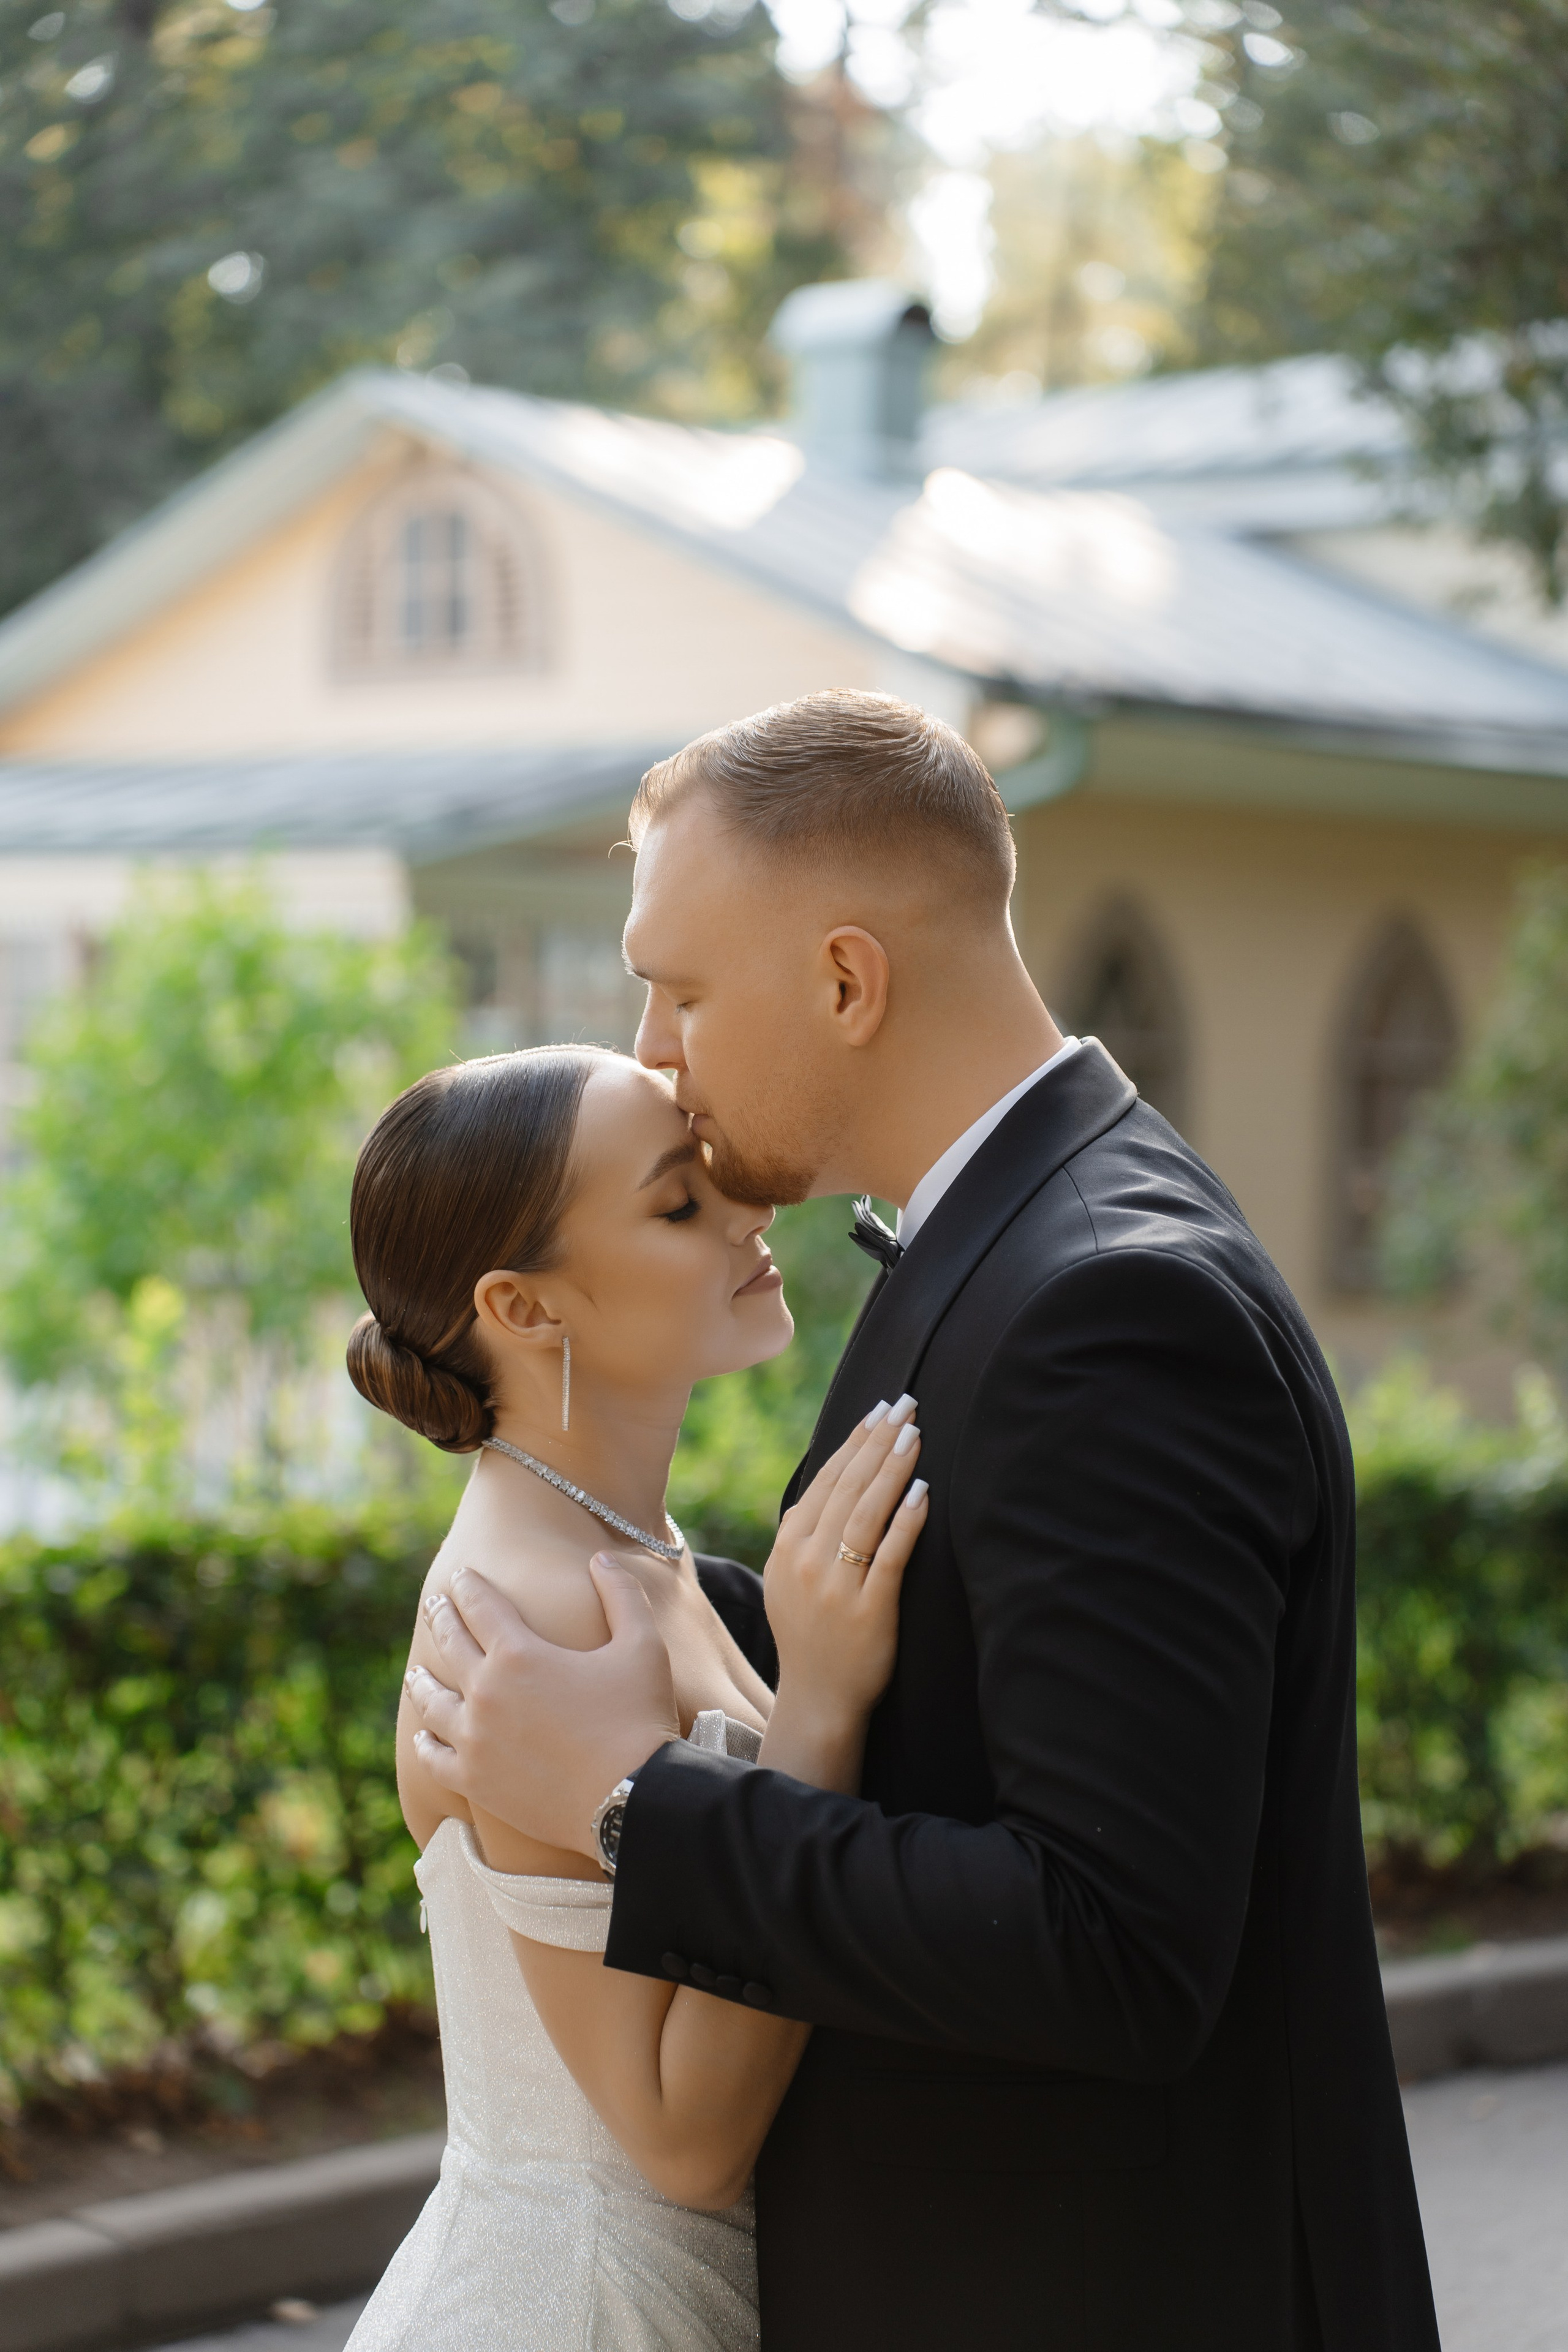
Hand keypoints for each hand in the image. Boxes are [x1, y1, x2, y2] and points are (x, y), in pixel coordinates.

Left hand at [404, 1557, 680, 1859]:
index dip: (469, 1585)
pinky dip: (425, 1744)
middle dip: (441, 1618)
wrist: (630, 1800)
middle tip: (433, 1605)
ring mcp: (475, 1740)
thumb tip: (600, 1558)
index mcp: (520, 1653)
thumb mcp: (642, 1646)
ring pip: (433, 1702)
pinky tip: (422, 1737)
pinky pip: (435, 1758)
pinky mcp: (475, 1781)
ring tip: (416, 1673)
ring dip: (422, 1682)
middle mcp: (486, 1692)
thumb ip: (621, 1594)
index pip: (481, 1606)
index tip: (461, 1574)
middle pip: (450, 1645)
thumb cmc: (639, 1719)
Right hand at [763, 1397, 927, 1735]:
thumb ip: (808, 1530)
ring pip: (867, 1512)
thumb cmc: (811, 1632)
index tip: (880, 1410)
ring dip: (893, 1468)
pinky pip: (890, 1555)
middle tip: (907, 1405)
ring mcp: (836, 1585)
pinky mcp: (868, 1610)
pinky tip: (923, 1492)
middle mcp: (807, 1559)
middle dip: (880, 1440)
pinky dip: (906, 1520)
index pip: (826, 1479)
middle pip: (849, 1486)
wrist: (818, 1697)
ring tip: (915, 1435)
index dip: (856, 1441)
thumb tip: (839, 1475)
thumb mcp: (790, 1575)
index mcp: (788, 1545)